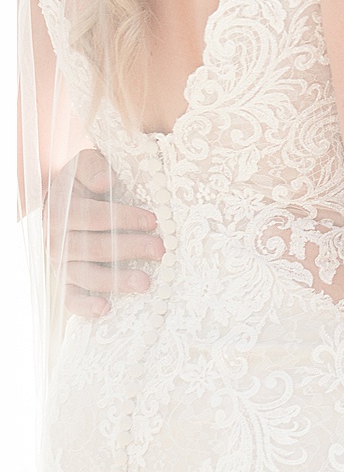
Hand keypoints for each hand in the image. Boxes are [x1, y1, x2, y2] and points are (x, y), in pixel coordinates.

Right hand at [46, 149, 161, 317]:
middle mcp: (55, 236)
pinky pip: (69, 297)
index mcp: (61, 206)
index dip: (121, 217)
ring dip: (114, 280)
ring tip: (146, 283)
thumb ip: (94, 167)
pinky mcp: (65, 279)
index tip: (154, 220)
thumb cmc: (90, 178)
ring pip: (82, 274)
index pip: (90, 215)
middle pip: (89, 247)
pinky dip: (84, 305)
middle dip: (127, 248)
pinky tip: (106, 309)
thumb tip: (104, 183)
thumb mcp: (89, 162)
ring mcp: (59, 260)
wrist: (76, 194)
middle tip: (161, 250)